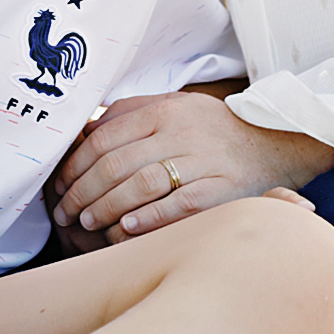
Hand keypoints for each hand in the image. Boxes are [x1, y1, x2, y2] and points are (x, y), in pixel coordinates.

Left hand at [50, 90, 333, 242]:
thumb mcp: (174, 106)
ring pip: (142, 184)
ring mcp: (203, 161)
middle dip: (83, 191)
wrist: (274, 142)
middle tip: (66, 213)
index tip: (59, 185)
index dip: (75, 164)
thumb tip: (85, 126)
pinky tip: (126, 227)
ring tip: (87, 223)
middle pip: (117, 163)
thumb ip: (132, 112)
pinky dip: (149, 217)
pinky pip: (179, 204)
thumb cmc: (212, 129)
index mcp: (163, 110)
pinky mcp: (221, 189)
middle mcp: (181, 132)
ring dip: (108, 206)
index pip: (105, 137)